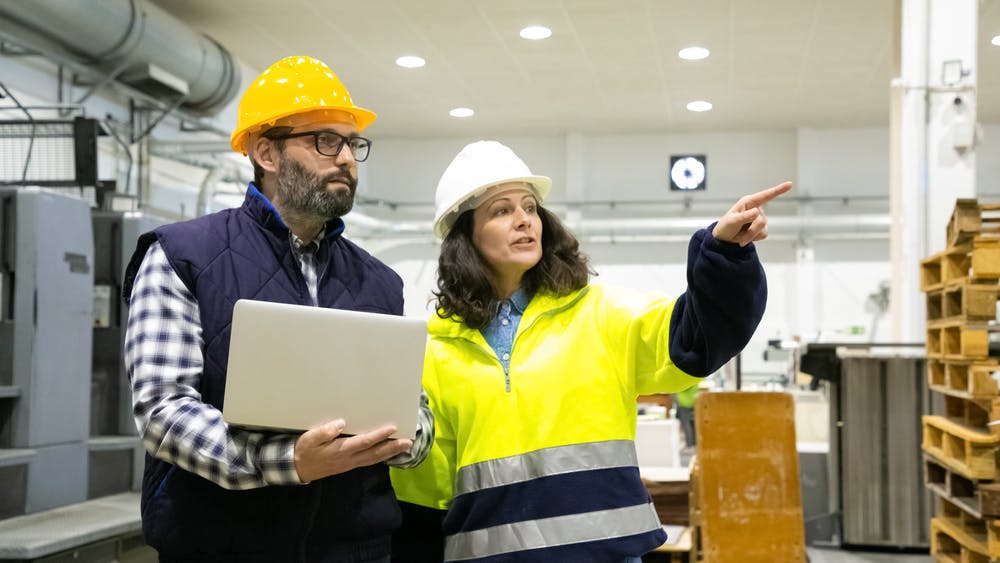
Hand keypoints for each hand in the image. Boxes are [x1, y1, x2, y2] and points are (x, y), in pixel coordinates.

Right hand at [293, 419, 413, 482]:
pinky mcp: (349, 465)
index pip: (364, 442)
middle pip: (375, 453)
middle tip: (408, 441)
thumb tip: (341, 423)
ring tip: (405, 446)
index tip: (392, 428)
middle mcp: (349, 458)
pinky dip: (381, 457)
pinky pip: (369, 461)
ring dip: (390, 452)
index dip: (379, 435)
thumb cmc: (304, 450)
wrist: (297, 468)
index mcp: (340, 450)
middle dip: (392, 447)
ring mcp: (350, 463)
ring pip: (374, 458)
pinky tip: (388, 453)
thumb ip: (325, 431)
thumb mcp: (310, 438)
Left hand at [712, 181, 791, 245]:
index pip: (765, 195)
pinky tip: (745, 237)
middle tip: (740, 239)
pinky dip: (753, 238)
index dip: (778, 190)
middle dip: (751, 232)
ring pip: (762, 229)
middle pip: (761, 221)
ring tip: (740, 237)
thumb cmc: (726, 226)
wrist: (724, 238)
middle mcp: (756, 208)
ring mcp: (759, 218)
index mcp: (748, 202)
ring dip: (751, 236)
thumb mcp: (732, 221)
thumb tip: (757, 211)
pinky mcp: (761, 228)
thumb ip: (744, 217)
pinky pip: (763, 234)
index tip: (790, 184)